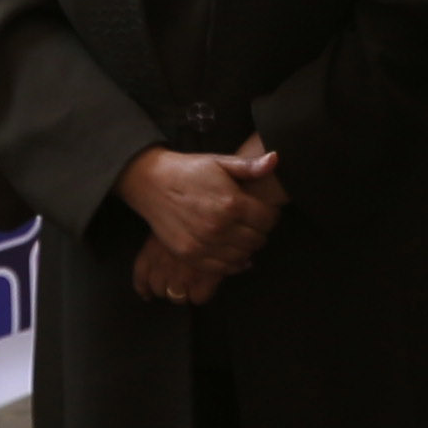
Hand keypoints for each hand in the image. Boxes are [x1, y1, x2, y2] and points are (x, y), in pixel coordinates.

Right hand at [122, 143, 286, 294]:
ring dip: (247, 247)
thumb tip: (276, 159)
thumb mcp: (220, 162)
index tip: (265, 211)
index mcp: (231, 203)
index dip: (270, 215)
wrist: (151, 182)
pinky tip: (233, 252)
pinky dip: (232, 263)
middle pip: (257, 240)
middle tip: (253, 223)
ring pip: (242, 256)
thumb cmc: (189, 170)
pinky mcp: (190, 254)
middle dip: (260, 231)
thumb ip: (250, 166)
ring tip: (242, 235)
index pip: (268, 220)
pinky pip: (221, 268)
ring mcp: (204, 244)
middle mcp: (219, 227)